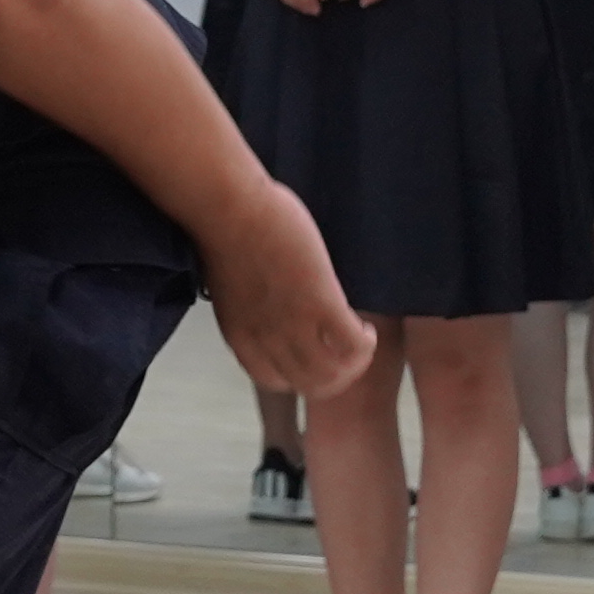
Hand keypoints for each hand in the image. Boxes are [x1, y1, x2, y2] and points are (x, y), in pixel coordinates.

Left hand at [200, 178, 375, 400]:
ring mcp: (293, 324)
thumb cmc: (226, 229)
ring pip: (333, 373)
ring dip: (354, 363)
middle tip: (349, 354)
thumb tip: (267, 301)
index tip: (312, 354)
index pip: (273, 380)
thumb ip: (250, 304)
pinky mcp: (319, 302)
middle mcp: (266, 340)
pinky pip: (352, 344)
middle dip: (335, 376)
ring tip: (361, 340)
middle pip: (309, 384)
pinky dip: (364, 343)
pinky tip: (366, 327)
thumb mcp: (231, 284)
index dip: (298, 375)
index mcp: (240, 336)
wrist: (228, 208)